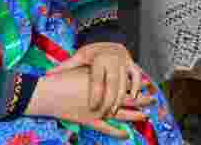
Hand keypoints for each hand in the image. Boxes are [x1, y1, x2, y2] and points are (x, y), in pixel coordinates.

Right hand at [26, 66, 156, 138]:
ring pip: (121, 114)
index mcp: (104, 83)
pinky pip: (106, 129)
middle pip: (128, 98)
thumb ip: (97, 71)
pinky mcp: (90, 121)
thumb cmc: (64, 79)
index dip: (137, 83)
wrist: (48, 92)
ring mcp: (98, 111)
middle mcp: (103, 97)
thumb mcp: (82, 68)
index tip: (148, 82)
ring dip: (134, 115)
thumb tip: (108, 67)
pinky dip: (117, 132)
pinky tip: (126, 134)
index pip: (126, 83)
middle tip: (153, 98)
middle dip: (141, 99)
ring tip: (145, 116)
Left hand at [47, 42, 143, 118]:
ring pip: (126, 82)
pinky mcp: (132, 63)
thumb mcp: (78, 57)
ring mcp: (124, 60)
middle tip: (105, 113)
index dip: (96, 94)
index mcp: (99, 57)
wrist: (108, 38)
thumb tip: (47, 74)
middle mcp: (113, 58)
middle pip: (113, 83)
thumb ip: (66, 67)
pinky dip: (137, 86)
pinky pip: (137, 76)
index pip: (97, 79)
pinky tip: (134, 97)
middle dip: (109, 100)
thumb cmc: (92, 51)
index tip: (93, 107)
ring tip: (115, 110)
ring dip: (122, 97)